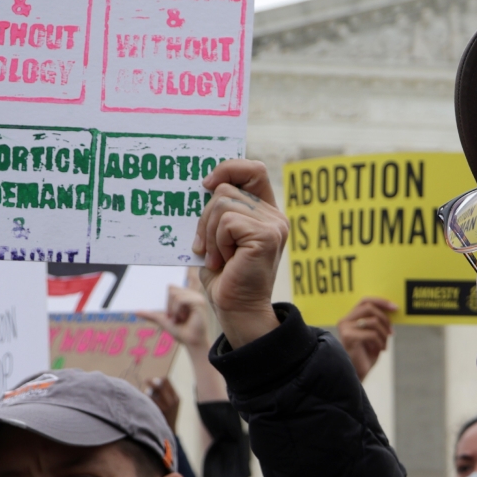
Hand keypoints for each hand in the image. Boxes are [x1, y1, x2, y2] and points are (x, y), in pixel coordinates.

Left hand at [144, 284, 212, 352]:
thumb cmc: (181, 332)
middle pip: (170, 288)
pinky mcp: (199, 302)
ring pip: (174, 294)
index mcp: (185, 296)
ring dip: (172, 309)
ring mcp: (196, 297)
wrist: (191, 342)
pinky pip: (180, 299)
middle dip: (167, 304)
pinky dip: (177, 310)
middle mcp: (192, 294)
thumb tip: (135, 312)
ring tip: (178, 319)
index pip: (170, 287)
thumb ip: (151, 315)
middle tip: (173, 317)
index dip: (165, 299)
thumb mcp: (162, 321)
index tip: (168, 313)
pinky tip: (182, 318)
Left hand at [148, 377, 180, 431]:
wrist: (169, 432)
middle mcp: (172, 401)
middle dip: (150, 382)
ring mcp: (164, 407)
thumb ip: (166, 393)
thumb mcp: (173, 404)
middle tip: (145, 380)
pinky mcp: (157, 412)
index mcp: (176, 397)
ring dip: (147, 393)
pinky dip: (145, 400)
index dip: (159, 379)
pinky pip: (147, 402)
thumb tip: (152, 381)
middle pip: (159, 385)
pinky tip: (144, 403)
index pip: (167, 381)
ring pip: (151, 394)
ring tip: (146, 396)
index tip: (153, 380)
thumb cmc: (168, 415)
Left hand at [191, 159, 288, 347]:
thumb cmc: (224, 276)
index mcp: (264, 212)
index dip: (228, 168)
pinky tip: (225, 261)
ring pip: (222, 203)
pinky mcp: (266, 236)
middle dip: (205, 216)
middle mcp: (274, 216)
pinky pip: (227, 222)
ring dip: (210, 232)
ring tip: (218, 256)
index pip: (252, 169)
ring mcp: (273, 225)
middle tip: (208, 246)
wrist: (236, 309)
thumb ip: (218, 210)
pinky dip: (217, 242)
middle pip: (226, 188)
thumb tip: (202, 183)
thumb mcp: (217, 235)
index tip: (205, 184)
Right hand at [337, 297, 397, 379]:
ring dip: (383, 334)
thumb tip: (392, 309)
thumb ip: (378, 321)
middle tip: (391, 332)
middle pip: (369, 308)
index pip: (365, 301)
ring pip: (373, 321)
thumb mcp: (374, 335)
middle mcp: (345, 321)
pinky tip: (378, 351)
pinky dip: (380, 342)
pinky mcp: (349, 337)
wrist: (357, 375)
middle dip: (385, 319)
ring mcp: (345, 328)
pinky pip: (372, 334)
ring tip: (384, 345)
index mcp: (350, 318)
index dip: (381, 302)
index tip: (395, 308)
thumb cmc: (366, 356)